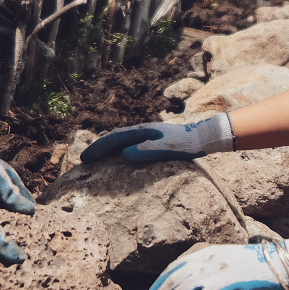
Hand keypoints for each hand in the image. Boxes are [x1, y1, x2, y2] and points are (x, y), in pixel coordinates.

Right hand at [80, 113, 233, 164]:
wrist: (203, 137)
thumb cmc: (187, 144)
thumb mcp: (167, 149)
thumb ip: (147, 151)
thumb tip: (124, 155)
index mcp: (143, 131)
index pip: (114, 138)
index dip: (98, 147)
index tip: (85, 158)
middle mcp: (143, 130)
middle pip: (115, 136)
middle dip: (99, 147)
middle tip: (84, 159)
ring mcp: (148, 133)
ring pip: (122, 138)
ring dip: (108, 147)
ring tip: (97, 157)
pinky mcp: (154, 139)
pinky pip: (130, 142)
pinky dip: (119, 148)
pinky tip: (121, 156)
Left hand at [142, 234, 288, 289]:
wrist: (280, 263)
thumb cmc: (258, 263)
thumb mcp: (229, 258)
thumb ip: (212, 265)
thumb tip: (197, 281)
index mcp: (206, 253)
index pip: (173, 268)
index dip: (158, 284)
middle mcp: (206, 261)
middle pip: (173, 282)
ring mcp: (215, 273)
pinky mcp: (225, 287)